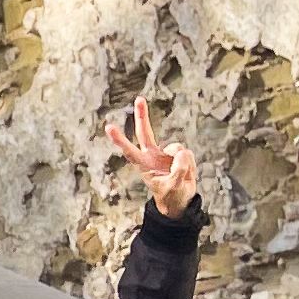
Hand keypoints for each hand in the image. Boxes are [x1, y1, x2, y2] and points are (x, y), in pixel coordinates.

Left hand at [106, 95, 197, 217]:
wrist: (181, 199)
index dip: (119, 139)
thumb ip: (178, 171)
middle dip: (143, 115)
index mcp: (143, 165)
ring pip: (177, 148)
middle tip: (139, 99)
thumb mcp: (173, 187)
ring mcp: (165, 153)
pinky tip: (186, 172)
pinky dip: (190, 164)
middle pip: (145, 132)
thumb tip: (182, 152)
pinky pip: (188, 154)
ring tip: (180, 176)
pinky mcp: (179, 154)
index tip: (108, 127)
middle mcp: (152, 155)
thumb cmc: (170, 196)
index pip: (129, 150)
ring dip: (182, 162)